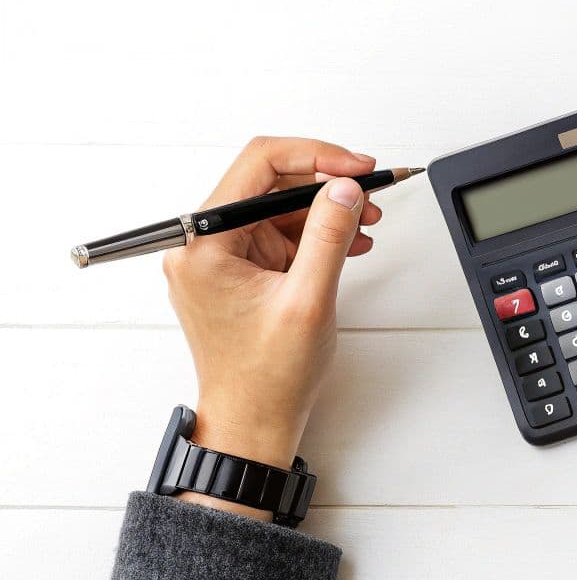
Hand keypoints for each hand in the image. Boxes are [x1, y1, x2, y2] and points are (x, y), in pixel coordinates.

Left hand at [161, 137, 383, 519]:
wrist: (254, 423)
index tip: (357, 167)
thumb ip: (328, 236)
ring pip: (279, 207)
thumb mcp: (308, 300)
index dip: (316, 156)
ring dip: (326, 211)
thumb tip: (344, 188)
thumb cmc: (267, 378)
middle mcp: (203, 246)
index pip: (259, 165)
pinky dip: (317, 234)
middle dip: (325, 185)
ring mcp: (221, 259)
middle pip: (270, 183)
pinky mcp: (240, 272)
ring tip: (365, 224)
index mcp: (204, 246)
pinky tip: (348, 243)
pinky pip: (281, 234)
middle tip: (369, 194)